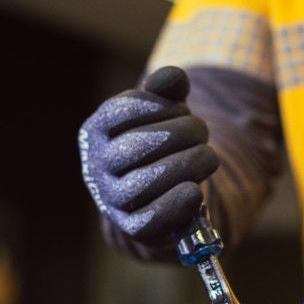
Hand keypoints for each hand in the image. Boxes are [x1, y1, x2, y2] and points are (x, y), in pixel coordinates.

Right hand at [79, 66, 218, 245]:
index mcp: (96, 130)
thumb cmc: (159, 143)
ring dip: (186, 165)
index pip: (123, 111)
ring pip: (144, 184)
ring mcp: (111, 199)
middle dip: (181, 133)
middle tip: (202, 131)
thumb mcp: (162, 112)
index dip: (160, 106)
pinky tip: (195, 191)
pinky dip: (175, 205)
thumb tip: (174, 76)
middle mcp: (96, 166)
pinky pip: (150, 220)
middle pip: (137, 146)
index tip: (181, 106)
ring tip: (207, 156)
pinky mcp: (131, 227)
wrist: (157, 193)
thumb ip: (167, 90)